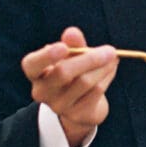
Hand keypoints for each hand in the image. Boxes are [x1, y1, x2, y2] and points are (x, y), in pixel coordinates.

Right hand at [21, 27, 118, 146]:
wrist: (83, 103)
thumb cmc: (75, 71)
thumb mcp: (73, 55)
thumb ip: (74, 44)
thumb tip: (72, 32)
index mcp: (35, 72)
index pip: (32, 64)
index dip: (46, 56)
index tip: (63, 47)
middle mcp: (42, 91)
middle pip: (63, 73)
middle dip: (90, 59)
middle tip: (110, 50)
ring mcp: (58, 105)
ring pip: (85, 82)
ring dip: (104, 67)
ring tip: (113, 58)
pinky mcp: (76, 114)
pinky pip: (96, 92)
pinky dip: (107, 77)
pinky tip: (111, 70)